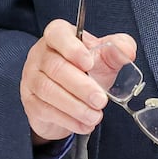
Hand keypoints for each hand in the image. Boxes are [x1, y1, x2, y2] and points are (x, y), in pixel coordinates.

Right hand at [21, 19, 136, 144]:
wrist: (68, 98)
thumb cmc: (85, 71)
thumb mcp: (104, 58)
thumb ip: (117, 50)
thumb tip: (128, 51)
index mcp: (57, 36)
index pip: (58, 34)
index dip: (72, 48)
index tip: (89, 63)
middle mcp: (39, 54)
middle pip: (55, 67)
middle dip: (81, 86)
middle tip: (101, 100)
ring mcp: (31, 78)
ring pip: (48, 90)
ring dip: (75, 106)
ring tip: (95, 116)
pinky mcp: (29, 101)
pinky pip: (46, 110)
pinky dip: (68, 120)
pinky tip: (85, 124)